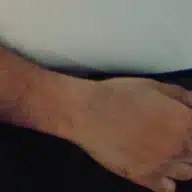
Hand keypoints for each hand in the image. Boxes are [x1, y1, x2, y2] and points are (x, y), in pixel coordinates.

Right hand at [68, 77, 191, 190]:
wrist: (87, 112)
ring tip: (164, 148)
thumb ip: (179, 95)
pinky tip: (158, 167)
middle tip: (171, 135)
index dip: (191, 128)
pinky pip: (168, 188)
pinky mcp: (146, 178)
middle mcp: (180, 148)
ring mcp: (164, 166)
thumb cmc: (118, 94)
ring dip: (181, 162)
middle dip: (188, 145)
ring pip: (187, 172)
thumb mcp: (150, 85)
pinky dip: (167, 181)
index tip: (184, 125)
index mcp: (185, 123)